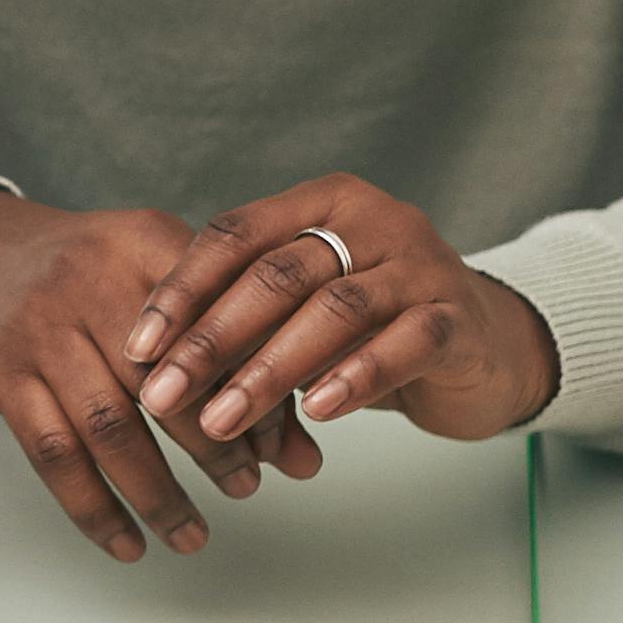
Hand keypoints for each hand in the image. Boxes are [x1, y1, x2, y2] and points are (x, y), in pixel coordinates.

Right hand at [0, 182, 321, 561]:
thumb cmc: (94, 274)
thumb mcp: (166, 279)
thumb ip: (236, 350)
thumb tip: (301, 456)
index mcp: (146, 246)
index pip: (215, 322)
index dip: (254, 388)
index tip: (278, 445)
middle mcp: (90, 281)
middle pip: (165, 378)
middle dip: (213, 446)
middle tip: (246, 488)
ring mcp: (40, 331)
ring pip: (109, 428)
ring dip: (156, 492)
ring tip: (192, 535)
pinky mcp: (1, 375)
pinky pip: (52, 455)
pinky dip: (94, 508)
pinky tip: (127, 543)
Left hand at [123, 174, 560, 457]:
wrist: (486, 346)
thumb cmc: (375, 326)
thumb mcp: (303, 310)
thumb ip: (247, 320)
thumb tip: (158, 372)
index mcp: (323, 202)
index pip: (235, 234)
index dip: (181, 290)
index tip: (136, 346)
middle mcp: (374, 220)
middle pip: (278, 274)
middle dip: (211, 339)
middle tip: (161, 396)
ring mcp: (421, 264)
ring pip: (335, 310)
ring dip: (269, 370)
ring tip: (220, 420)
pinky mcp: (458, 315)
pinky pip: (404, 342)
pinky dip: (355, 376)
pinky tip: (315, 413)